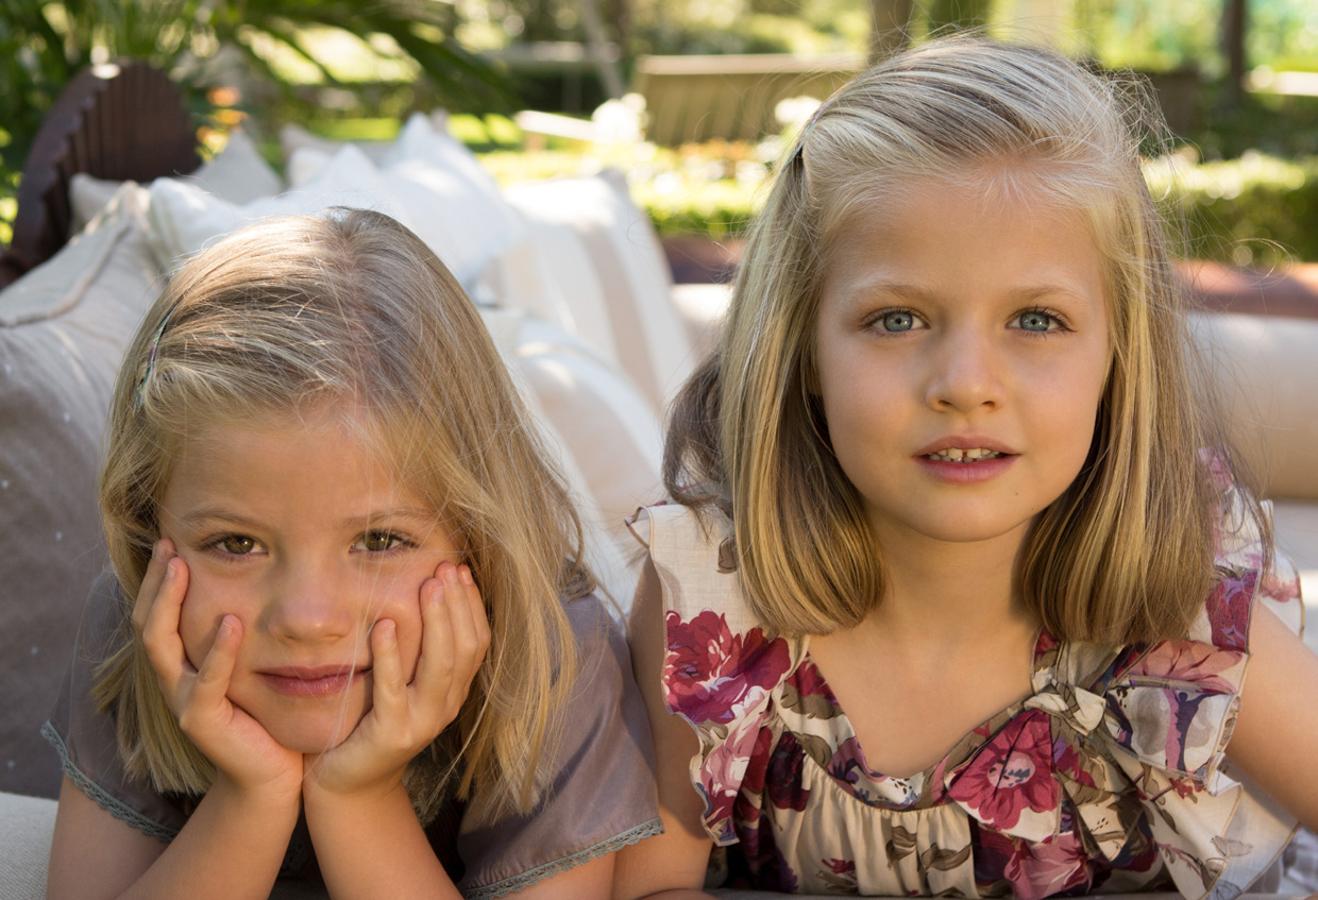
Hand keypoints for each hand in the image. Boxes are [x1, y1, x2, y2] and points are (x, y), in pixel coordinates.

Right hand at [135, 539, 303, 798]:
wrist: (273, 772)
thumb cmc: (268, 713)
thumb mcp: (254, 664)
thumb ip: (247, 629)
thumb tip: (263, 581)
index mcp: (183, 664)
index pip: (157, 614)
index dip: (160, 579)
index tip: (172, 541)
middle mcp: (175, 679)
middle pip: (149, 622)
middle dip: (157, 582)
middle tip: (168, 545)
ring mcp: (183, 700)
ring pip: (162, 646)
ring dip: (170, 604)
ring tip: (181, 569)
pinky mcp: (201, 720)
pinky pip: (204, 682)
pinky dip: (217, 651)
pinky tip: (231, 622)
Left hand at [302, 562, 490, 800]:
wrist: (349, 783)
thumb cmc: (371, 722)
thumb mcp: (403, 683)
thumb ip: (418, 651)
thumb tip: (426, 593)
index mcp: (454, 691)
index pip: (477, 641)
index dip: (472, 604)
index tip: (460, 569)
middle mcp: (447, 705)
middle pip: (465, 647)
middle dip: (457, 603)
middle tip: (445, 567)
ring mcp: (423, 721)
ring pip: (441, 665)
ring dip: (437, 620)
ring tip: (427, 585)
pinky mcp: (393, 733)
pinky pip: (394, 689)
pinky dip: (390, 654)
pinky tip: (383, 625)